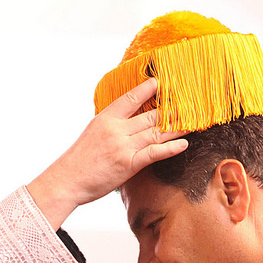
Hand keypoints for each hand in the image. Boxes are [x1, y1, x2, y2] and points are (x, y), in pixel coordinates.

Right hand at [28, 78, 186, 229]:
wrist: (67, 180)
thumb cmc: (78, 161)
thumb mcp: (92, 134)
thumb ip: (111, 127)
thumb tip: (126, 123)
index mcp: (106, 118)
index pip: (131, 98)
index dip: (147, 89)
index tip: (161, 82)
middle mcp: (117, 129)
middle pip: (150, 115)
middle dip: (171, 109)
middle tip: (189, 102)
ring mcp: (124, 146)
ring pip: (156, 132)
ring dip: (178, 126)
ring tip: (195, 120)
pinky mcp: (129, 164)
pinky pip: (154, 153)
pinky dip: (171, 148)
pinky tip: (184, 144)